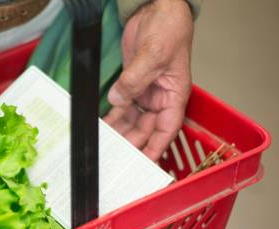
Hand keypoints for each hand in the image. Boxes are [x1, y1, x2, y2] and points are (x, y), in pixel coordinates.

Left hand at [104, 0, 193, 160]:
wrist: (156, 9)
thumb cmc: (169, 28)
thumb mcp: (154, 54)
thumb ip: (135, 79)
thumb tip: (119, 98)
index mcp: (175, 95)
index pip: (166, 129)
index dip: (156, 148)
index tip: (144, 163)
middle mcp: (161, 98)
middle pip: (146, 129)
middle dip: (132, 144)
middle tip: (116, 158)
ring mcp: (146, 92)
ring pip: (132, 121)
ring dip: (120, 133)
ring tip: (106, 147)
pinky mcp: (132, 85)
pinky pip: (122, 108)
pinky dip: (113, 118)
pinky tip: (103, 128)